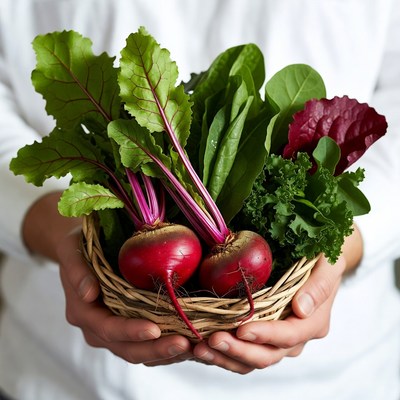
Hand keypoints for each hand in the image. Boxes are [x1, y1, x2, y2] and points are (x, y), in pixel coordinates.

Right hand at [57, 228, 193, 365]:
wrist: (84, 249)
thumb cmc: (79, 245)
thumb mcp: (72, 249)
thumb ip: (77, 270)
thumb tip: (88, 293)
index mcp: (83, 312)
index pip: (108, 329)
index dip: (131, 332)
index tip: (154, 330)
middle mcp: (98, 328)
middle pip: (127, 348)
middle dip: (156, 349)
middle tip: (184, 344)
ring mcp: (115, 331)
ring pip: (140, 352)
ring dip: (166, 353)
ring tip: (193, 348)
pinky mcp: (130, 328)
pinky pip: (148, 345)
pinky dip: (167, 348)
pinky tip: (190, 344)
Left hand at [192, 255, 345, 373]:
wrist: (317, 262)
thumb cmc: (322, 259)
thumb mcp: (328, 264)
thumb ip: (320, 285)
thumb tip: (302, 309)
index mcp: (314, 322)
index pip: (290, 335)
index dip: (266, 334)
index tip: (242, 329)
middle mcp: (296, 338)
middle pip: (267, 355)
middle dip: (238, 350)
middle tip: (212, 340)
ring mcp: (277, 340)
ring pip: (252, 360)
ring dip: (225, 356)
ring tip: (200, 347)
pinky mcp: (262, 337)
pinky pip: (243, 352)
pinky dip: (223, 353)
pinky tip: (202, 346)